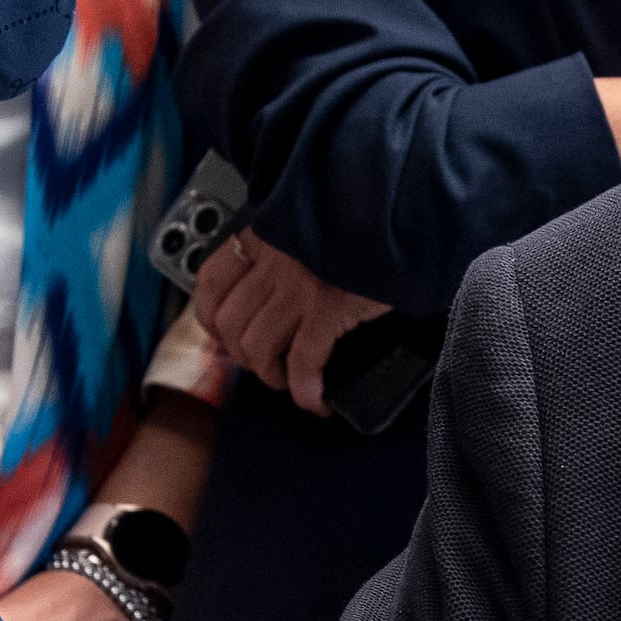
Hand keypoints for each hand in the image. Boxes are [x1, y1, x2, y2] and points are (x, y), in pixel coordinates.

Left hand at [192, 233, 395, 417]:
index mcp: (267, 235)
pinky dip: (305, 389)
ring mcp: (300, 283)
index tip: (226, 339)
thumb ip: (290, 251)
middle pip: (231, 323)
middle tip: (269, 366)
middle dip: (244, 357)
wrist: (410, 221)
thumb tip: (273, 297)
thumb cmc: (368, 229)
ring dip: (271, 375)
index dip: (212, 321)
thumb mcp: (316, 228)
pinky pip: (302, 361)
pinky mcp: (330, 306)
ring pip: (258, 346)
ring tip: (292, 382)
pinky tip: (317, 400)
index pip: (211, 282)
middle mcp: (276, 258)